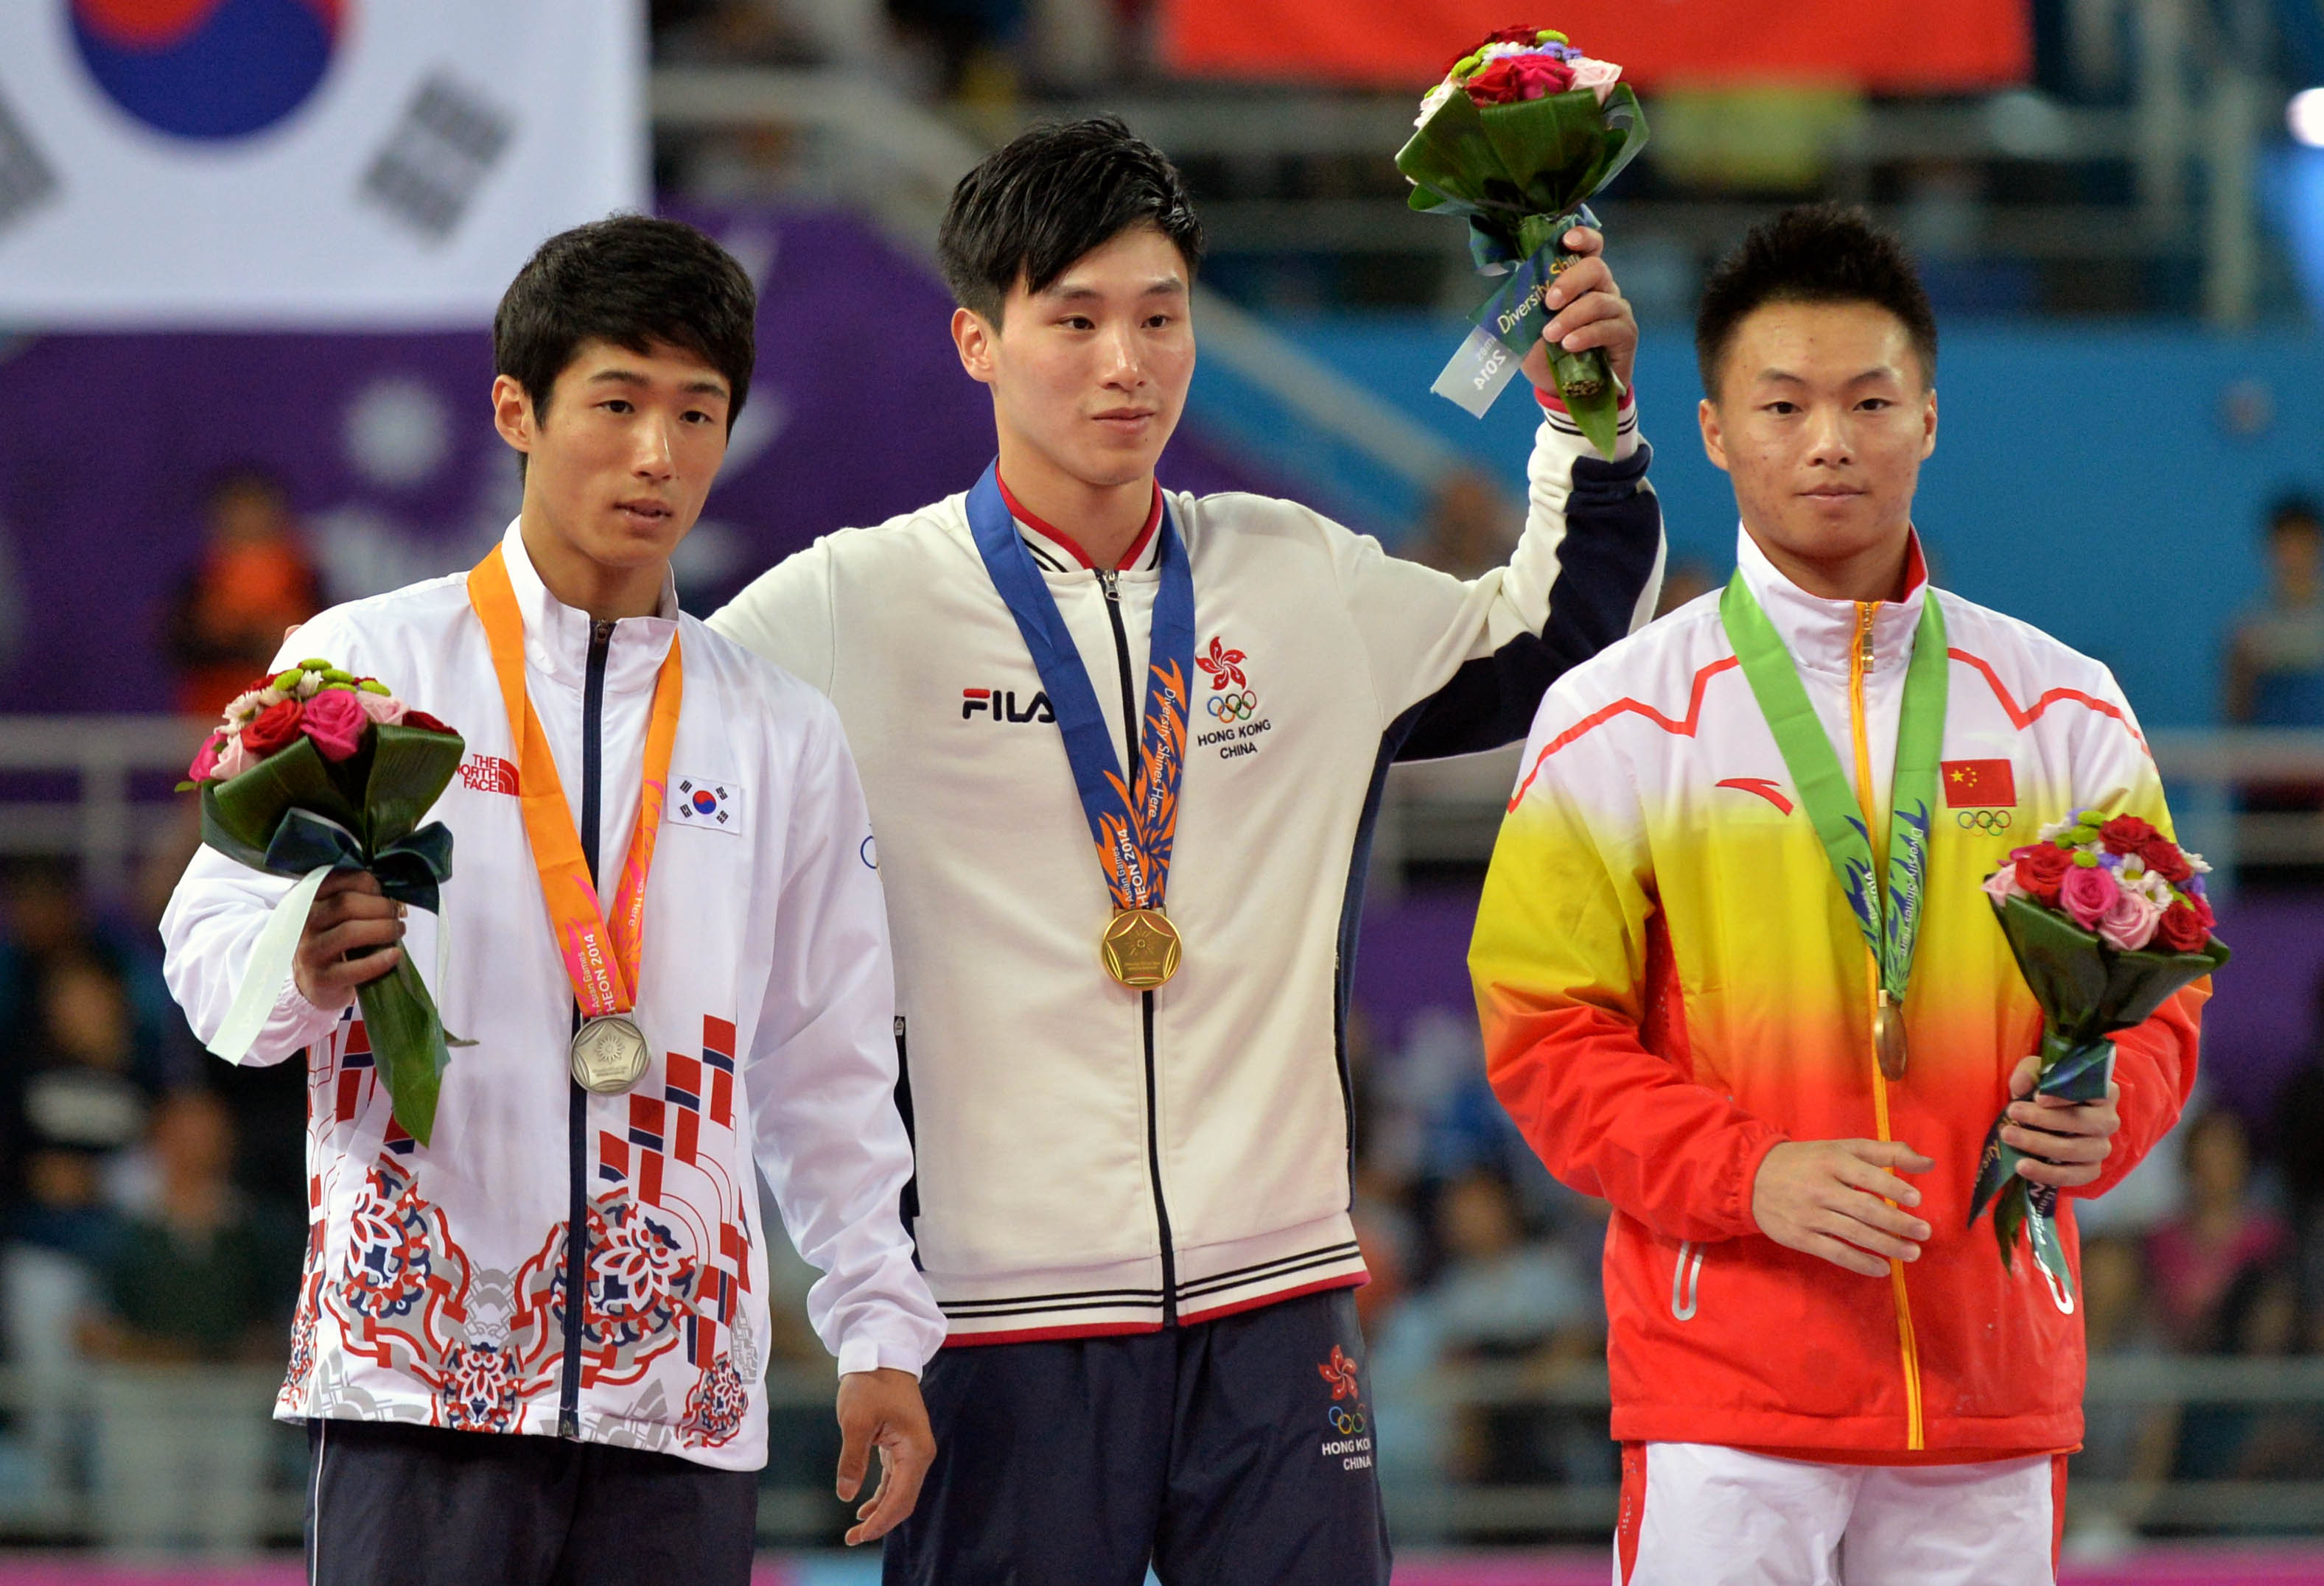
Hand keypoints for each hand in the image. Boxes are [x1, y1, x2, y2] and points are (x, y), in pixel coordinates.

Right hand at [293, 870, 403, 1010]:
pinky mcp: (320, 978)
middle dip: (380, 906)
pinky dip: (380, 960)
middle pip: (345, 904)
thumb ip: (354, 900)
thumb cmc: (334, 942)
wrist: (316, 984)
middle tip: (396, 914)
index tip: (380, 891)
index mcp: (307, 901)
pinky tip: (395, 955)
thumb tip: (391, 896)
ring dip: (383, 929)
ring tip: (398, 930)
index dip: (364, 882)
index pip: (334, 880)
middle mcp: (303, 924)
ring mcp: (309, 952)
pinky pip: (354, 968)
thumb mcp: (336, 916)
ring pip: (350, 932)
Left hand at [835, 1367, 934, 1546]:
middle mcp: (919, 1453)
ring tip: (855, 1530)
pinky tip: (864, 1507)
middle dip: (881, 1522)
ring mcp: (912, 1449)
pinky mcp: (901, 1445)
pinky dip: (881, 1495)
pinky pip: (895, 1479)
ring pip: (900, 1492)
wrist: (881, 1353)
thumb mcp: (856, 1420)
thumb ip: (852, 1459)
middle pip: (904, 1500)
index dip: (881, 1521)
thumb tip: (846, 1494)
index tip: (858, 1536)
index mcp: (915, 1449)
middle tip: (852, 1539)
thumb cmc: (871, 1382)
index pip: (901, 1497)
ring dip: (880, 1512)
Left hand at [1521, 225, 1636, 396]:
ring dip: (1571, 317)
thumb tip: (1510, 283)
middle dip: (1570, 282)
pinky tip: (1569, 345)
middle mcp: (1604, 289)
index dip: (1583, 238)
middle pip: (1596, 268)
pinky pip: (1608, 328)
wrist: (1566, 390)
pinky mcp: (1625, 334)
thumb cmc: (1549, 353)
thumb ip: (1526, 306)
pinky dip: (1585, 335)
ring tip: (1551, 335)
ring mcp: (1617, 311)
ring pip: (1599, 301)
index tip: (1567, 239)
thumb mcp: (1529, 328)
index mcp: (1582, 281)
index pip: (1591, 248)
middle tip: (1549, 302)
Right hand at [1751, 1139, 1934, 1277]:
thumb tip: (1929, 1163)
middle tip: (1924, 1233)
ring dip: (1885, 1245)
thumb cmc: (1808, 1161)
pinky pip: (1834, 1252)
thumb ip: (1887, 1153)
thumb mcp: (1843, 1148)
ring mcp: (1809, 1214)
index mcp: (1831, 1160)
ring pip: (1853, 1233)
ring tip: (1911, 1253)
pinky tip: (1881, 1268)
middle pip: (1864, 1208)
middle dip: (1897, 1222)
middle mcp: (1820, 1187)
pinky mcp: (1800, 1237)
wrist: (1753, 1176)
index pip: (1866, 1175)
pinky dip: (1860, 1262)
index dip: (1892, 1188)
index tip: (1916, 1199)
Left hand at [2002, 1054, 2120, 1189]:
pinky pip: (2072, 1176)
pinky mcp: (2091, 1170)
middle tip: (2012, 1112)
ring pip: (2074, 1149)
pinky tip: (2022, 1166)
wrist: (2042, 1123)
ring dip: (2038, 1144)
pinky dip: (2046, 1172)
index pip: (2092, 1092)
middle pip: (2082, 1122)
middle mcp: (2108, 1120)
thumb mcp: (2036, 1076)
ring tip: (2008, 1135)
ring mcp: (2101, 1147)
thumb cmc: (2044, 1093)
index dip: (2065, 1096)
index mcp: (2103, 1092)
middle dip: (2044, 1118)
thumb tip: (2022, 1082)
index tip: (2037, 1097)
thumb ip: (2030, 1074)